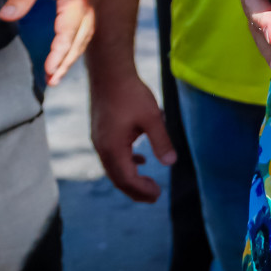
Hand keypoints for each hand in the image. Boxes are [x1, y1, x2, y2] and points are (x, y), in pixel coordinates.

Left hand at [2, 0, 98, 85]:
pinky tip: (68, 50)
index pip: (67, 35)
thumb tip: (6, 18)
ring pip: (86, 36)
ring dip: (73, 55)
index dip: (58, 55)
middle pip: (80, 41)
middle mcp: (90, 5)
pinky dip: (78, 43)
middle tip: (53, 81)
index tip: (48, 71)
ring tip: (59, 72)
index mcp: (77, 0)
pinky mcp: (93, 0)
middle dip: (67, 62)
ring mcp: (94, 2)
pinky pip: (88, 27)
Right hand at [89, 68, 177, 201]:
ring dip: (130, 177)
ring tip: (148, 184)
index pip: (126, 178)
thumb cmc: (131, 93)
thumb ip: (161, 141)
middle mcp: (102, 147)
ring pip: (114, 167)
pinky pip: (112, 155)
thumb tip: (171, 163)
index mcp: (112, 147)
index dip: (142, 189)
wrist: (110, 73)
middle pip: (117, 177)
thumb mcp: (152, 117)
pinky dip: (126, 162)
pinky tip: (140, 160)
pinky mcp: (101, 131)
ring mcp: (99, 139)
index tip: (158, 194)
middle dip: (135, 190)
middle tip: (154, 197)